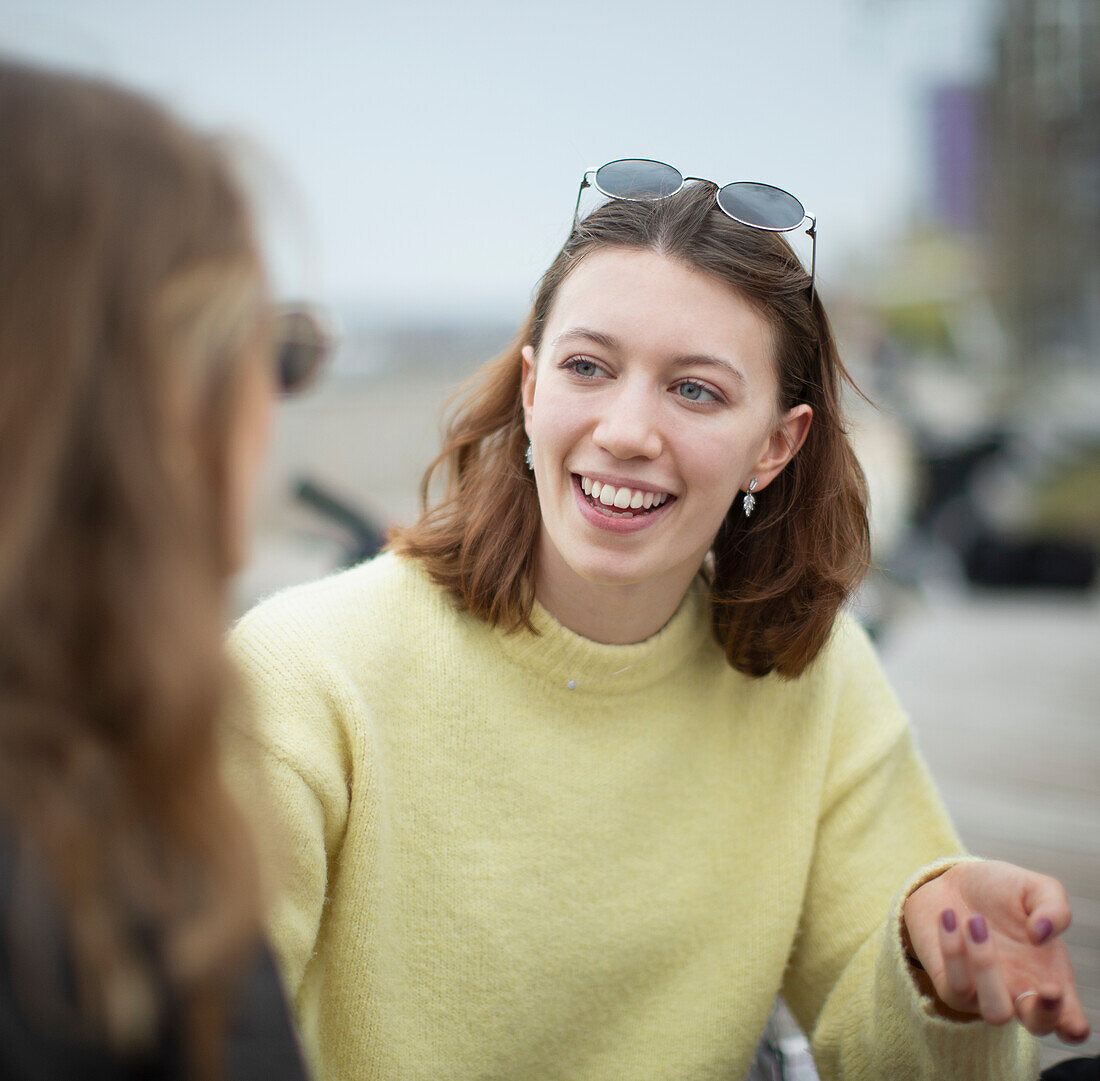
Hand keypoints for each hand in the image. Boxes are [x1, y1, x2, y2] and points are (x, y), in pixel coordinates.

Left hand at [902, 860, 1089, 1044]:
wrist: (950, 881)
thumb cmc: (1001, 892)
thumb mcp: (1036, 889)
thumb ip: (1054, 908)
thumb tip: (1042, 933)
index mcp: (1050, 978)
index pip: (1071, 1021)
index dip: (1071, 1021)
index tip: (1056, 991)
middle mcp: (1021, 993)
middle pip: (1040, 1027)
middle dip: (1044, 1014)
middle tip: (1046, 987)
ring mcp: (985, 996)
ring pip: (996, 1013)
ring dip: (987, 966)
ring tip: (976, 922)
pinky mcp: (952, 989)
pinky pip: (956, 986)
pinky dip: (952, 949)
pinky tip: (949, 916)